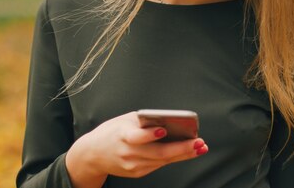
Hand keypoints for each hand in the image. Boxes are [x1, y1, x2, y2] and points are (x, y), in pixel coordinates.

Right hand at [66, 112, 207, 185]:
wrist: (92, 155)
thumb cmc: (112, 132)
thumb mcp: (124, 120)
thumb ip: (144, 121)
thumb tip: (169, 120)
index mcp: (122, 136)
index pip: (136, 137)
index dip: (150, 135)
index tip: (164, 130)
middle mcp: (128, 153)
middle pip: (157, 153)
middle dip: (181, 148)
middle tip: (199, 142)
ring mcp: (133, 166)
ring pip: (162, 161)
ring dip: (183, 154)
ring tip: (200, 147)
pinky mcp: (137, 173)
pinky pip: (158, 164)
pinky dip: (173, 158)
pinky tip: (187, 152)